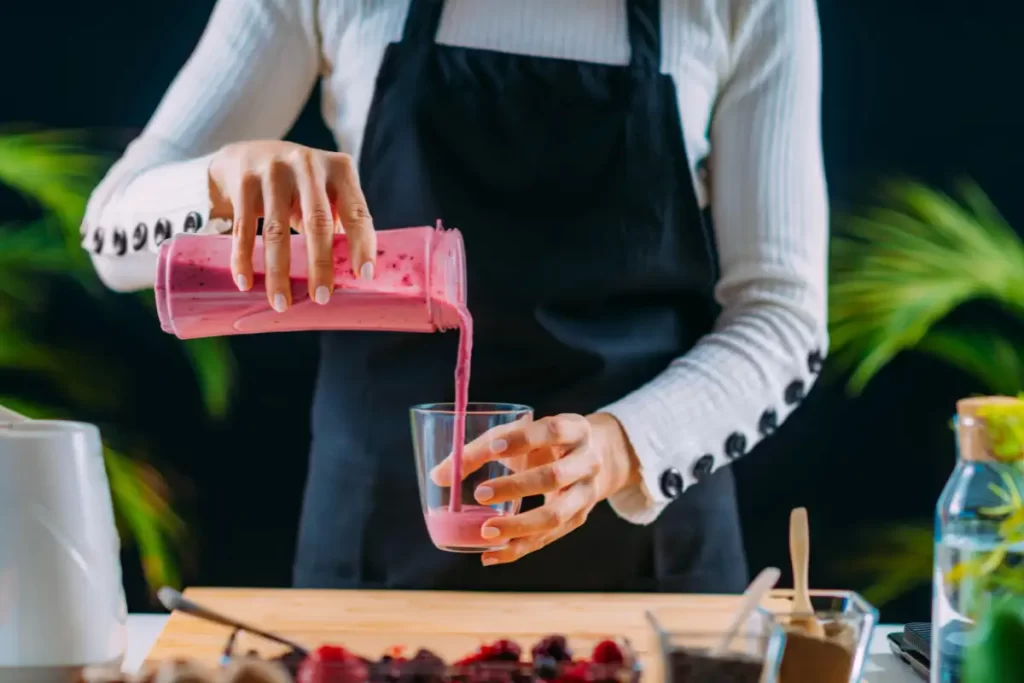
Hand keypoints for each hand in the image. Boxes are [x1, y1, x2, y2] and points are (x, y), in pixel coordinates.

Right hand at [208, 141, 375, 311]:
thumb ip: (340, 222)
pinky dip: (244, 259)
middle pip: (317, 222)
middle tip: (321, 298)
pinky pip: (244, 228)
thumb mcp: (326, 192)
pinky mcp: (244, 180)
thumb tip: (352, 274)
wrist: (248, 154)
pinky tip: (246, 282)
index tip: (364, 276)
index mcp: (340, 169)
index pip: (357, 211)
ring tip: (280, 303)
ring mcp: (274, 170)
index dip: (362, 244)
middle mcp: (308, 165)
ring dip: (278, 272)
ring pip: (277, 231)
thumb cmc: (300, 185)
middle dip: (320, 265)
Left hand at [431, 413, 641, 564]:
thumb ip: (483, 449)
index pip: (553, 431)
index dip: (524, 439)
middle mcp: (587, 462)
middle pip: (554, 476)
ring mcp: (586, 494)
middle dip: (516, 487)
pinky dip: (518, 549)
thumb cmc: (546, 443)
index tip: (494, 448)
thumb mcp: (523, 434)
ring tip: (485, 532)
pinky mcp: (578, 519)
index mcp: (575, 429)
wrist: (596, 459)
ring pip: (556, 515)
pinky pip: (547, 538)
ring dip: (518, 526)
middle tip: (480, 494)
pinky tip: (490, 555)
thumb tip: (438, 475)